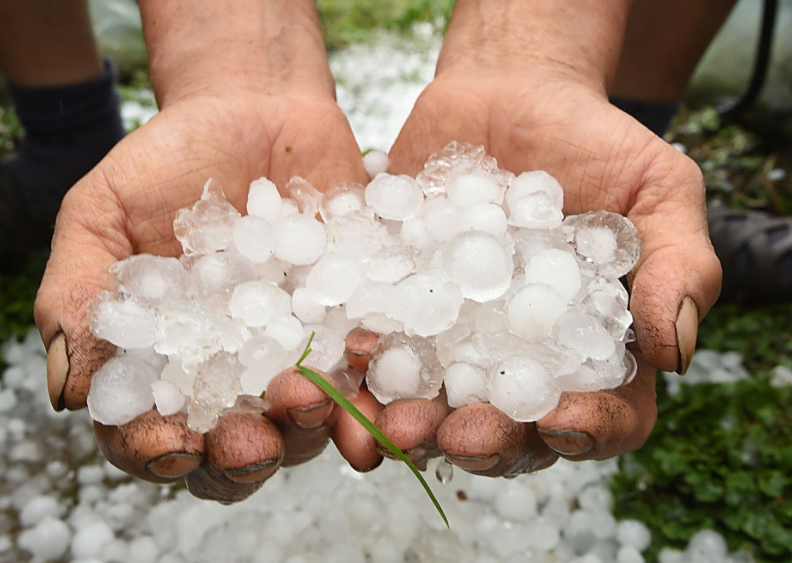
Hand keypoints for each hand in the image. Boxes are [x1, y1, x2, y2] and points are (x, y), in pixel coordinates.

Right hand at [33, 86, 387, 500]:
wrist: (253, 108)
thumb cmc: (165, 163)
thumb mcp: (101, 215)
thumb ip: (76, 297)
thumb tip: (68, 394)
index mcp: (164, 362)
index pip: (152, 433)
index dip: (155, 451)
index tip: (170, 445)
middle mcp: (231, 372)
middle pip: (234, 451)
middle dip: (240, 460)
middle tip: (247, 442)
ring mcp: (293, 352)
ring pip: (301, 425)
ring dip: (304, 429)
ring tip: (302, 395)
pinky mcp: (349, 321)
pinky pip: (363, 371)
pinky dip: (365, 385)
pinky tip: (359, 368)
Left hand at [353, 62, 720, 475]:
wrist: (508, 95)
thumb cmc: (595, 144)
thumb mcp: (657, 190)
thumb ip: (678, 265)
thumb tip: (673, 353)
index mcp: (590, 351)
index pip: (602, 416)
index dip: (588, 432)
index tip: (563, 421)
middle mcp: (518, 359)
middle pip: (508, 427)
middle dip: (485, 441)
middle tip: (461, 435)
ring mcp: (453, 338)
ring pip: (435, 402)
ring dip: (415, 423)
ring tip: (394, 424)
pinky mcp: (399, 304)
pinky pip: (378, 344)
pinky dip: (363, 363)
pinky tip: (352, 359)